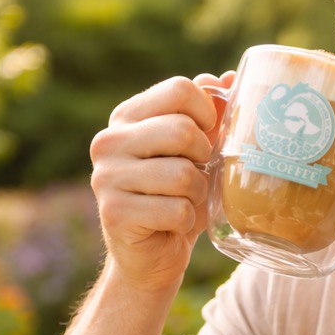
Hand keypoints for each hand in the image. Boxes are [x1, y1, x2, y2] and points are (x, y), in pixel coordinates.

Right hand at [90, 71, 233, 293]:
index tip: (207, 136)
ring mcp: (106, 178)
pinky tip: (172, 224)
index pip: (179, 89)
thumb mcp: (196, 153)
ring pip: (182, 174)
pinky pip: (176, 210)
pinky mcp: (114, 214)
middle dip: (204, 158)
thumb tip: (229, 77)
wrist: (152, 257)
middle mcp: (108, 141)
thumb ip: (209, 114)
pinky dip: (186, 221)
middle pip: (182, 130)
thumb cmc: (178, 198)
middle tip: (197, 175)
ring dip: (198, 193)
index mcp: (127, 117)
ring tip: (185, 201)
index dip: (208, 114)